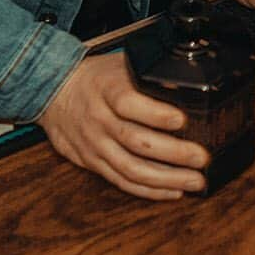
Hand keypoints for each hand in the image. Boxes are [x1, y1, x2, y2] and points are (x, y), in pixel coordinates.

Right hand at [37, 52, 207, 199]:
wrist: (53, 92)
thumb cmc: (97, 76)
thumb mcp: (121, 63)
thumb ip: (150, 71)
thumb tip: (188, 76)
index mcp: (107, 90)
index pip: (128, 103)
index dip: (155, 113)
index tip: (182, 119)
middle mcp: (99, 120)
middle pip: (136, 141)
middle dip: (173, 153)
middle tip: (201, 157)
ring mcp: (95, 145)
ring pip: (131, 168)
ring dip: (166, 178)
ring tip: (195, 180)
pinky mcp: (92, 163)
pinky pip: (121, 181)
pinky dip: (148, 189)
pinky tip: (172, 191)